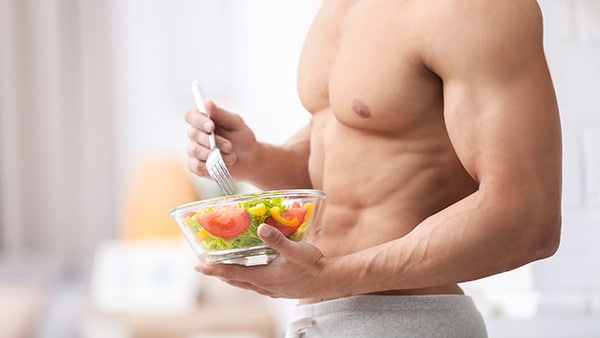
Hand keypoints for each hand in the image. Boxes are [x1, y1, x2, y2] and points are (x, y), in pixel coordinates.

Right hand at [185, 101, 259, 179]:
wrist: (250, 160)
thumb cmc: (243, 139)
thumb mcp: (236, 124)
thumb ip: (221, 114)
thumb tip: (206, 103)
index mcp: (204, 120)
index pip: (191, 116)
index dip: (198, 120)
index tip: (211, 126)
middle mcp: (196, 134)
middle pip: (193, 134)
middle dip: (213, 141)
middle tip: (230, 147)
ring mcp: (195, 150)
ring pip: (195, 150)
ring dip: (214, 155)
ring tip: (231, 157)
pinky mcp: (196, 165)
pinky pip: (195, 166)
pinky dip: (209, 167)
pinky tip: (221, 165)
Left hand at [195, 224, 328, 298]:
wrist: (330, 280)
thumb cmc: (314, 266)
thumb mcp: (295, 250)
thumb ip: (277, 240)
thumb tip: (260, 227)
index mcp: (264, 277)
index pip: (233, 274)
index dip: (214, 270)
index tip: (199, 266)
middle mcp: (265, 286)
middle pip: (235, 280)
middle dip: (218, 273)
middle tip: (203, 267)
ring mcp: (272, 289)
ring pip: (245, 284)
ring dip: (232, 276)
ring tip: (222, 270)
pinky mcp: (279, 289)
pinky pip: (256, 284)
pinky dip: (246, 278)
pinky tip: (250, 273)